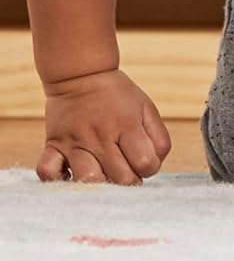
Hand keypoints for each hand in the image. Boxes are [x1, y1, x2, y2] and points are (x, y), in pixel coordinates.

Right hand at [36, 68, 172, 184]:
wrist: (82, 75)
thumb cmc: (118, 97)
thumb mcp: (146, 109)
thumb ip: (158, 137)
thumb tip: (154, 165)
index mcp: (127, 125)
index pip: (145, 164)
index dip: (149, 168)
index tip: (144, 163)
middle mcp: (101, 136)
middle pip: (118, 178)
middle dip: (128, 182)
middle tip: (126, 173)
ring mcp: (74, 142)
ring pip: (87, 180)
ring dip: (98, 184)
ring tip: (102, 175)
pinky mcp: (53, 145)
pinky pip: (48, 172)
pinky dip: (58, 180)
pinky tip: (71, 175)